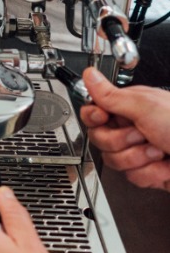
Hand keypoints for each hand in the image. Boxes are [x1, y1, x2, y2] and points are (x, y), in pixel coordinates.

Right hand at [81, 67, 169, 189]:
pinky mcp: (149, 172)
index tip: (104, 117)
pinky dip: (152, 174)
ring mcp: (140, 151)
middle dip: (122, 142)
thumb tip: (89, 74)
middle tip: (141, 135)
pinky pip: (133, 178)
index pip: (94, 111)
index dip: (95, 117)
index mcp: (129, 106)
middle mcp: (132, 127)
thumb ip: (111, 95)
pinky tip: (164, 166)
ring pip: (115, 162)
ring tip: (158, 151)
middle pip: (100, 140)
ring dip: (140, 159)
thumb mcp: (145, 106)